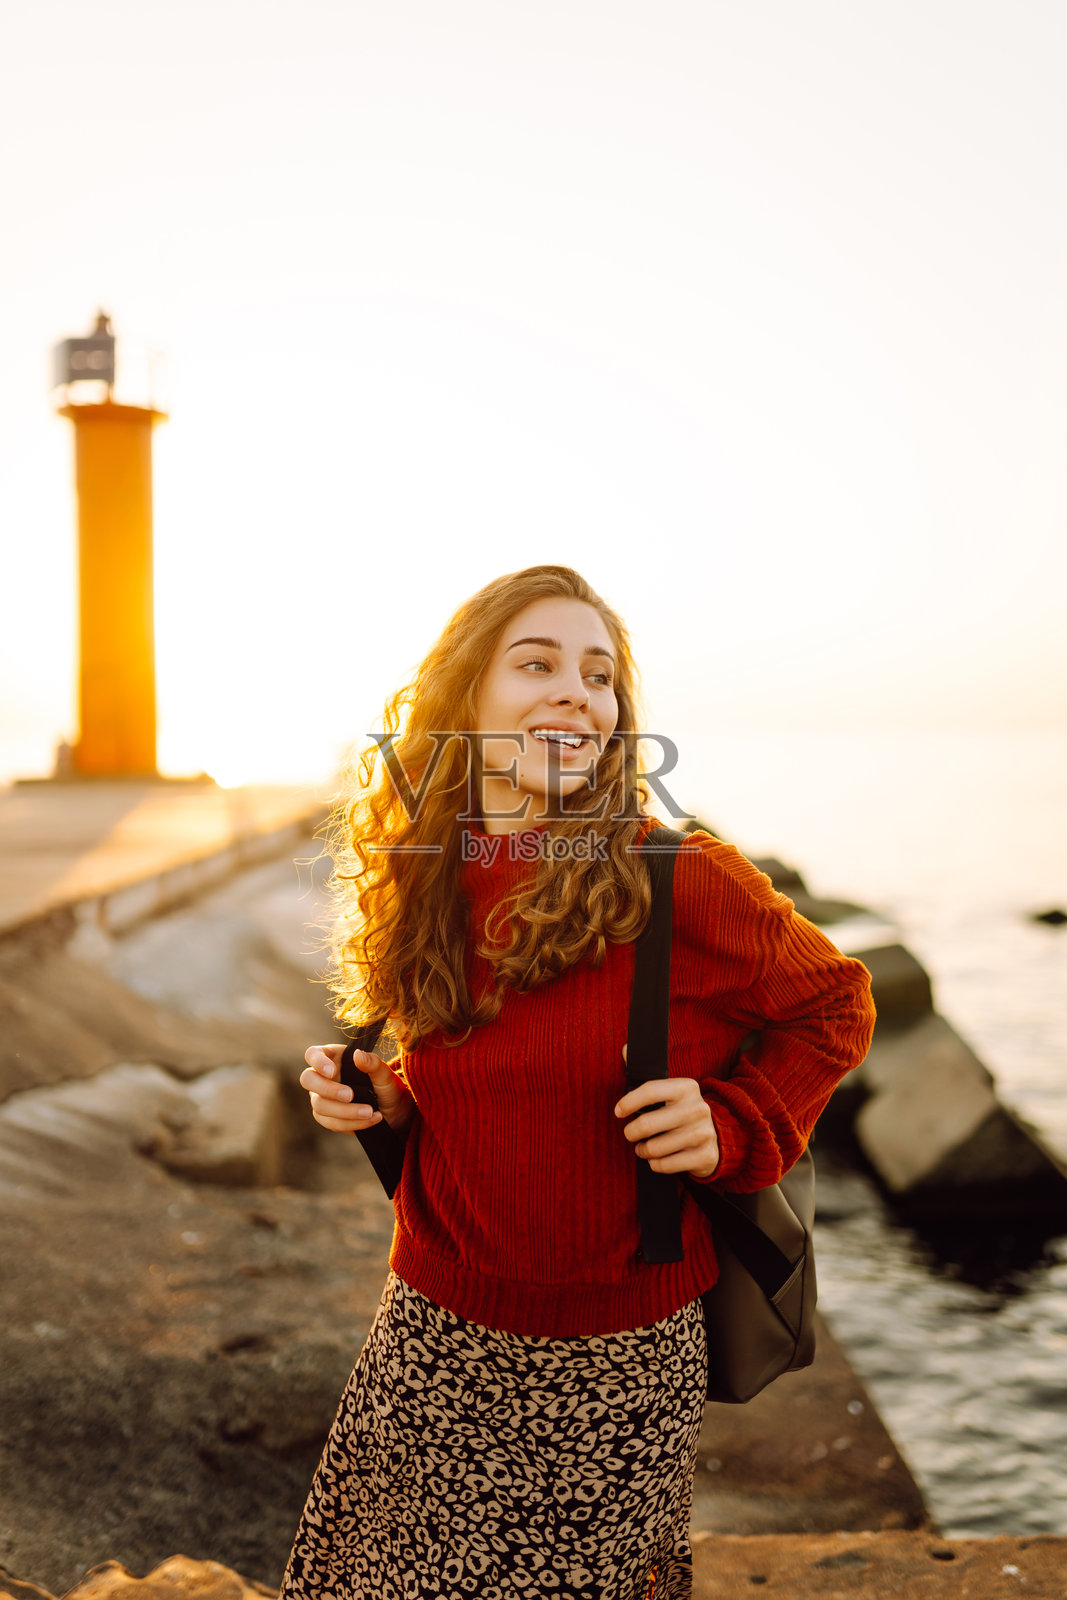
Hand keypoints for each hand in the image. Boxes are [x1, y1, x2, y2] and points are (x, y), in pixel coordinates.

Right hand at [299, 1044, 415, 1137]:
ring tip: (369, 1112)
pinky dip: (351, 1123)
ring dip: (345, 1111)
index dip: (318, 1062)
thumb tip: (358, 1055)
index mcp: (334, 1058)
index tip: (332, 1071)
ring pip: (319, 1105)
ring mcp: (322, 1097)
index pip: (313, 1054)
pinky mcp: (328, 1117)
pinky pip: (330, 1122)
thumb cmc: (387, 1087)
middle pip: (308, 1079)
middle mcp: (323, 1077)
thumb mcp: (385, 1074)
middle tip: (349, 1095)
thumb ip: (373, 1064)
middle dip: (327, 1089)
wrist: (394, 1112)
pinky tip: (370, 1119)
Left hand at [615, 1051, 719, 1179]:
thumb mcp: (669, 1092)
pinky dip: (656, 1164)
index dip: (628, 1102)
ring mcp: (703, 1133)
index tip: (618, 1112)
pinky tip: (658, 1158)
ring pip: (654, 1148)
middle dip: (631, 1132)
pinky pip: (665, 1165)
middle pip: (647, 1124)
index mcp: (686, 1087)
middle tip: (631, 1134)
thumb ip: (645, 1073)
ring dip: (643, 1150)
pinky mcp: (705, 1156)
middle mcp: (697, 1108)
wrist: (715, 1138)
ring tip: (644, 1147)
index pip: (649, 1091)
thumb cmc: (680, 1112)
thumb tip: (626, 1048)